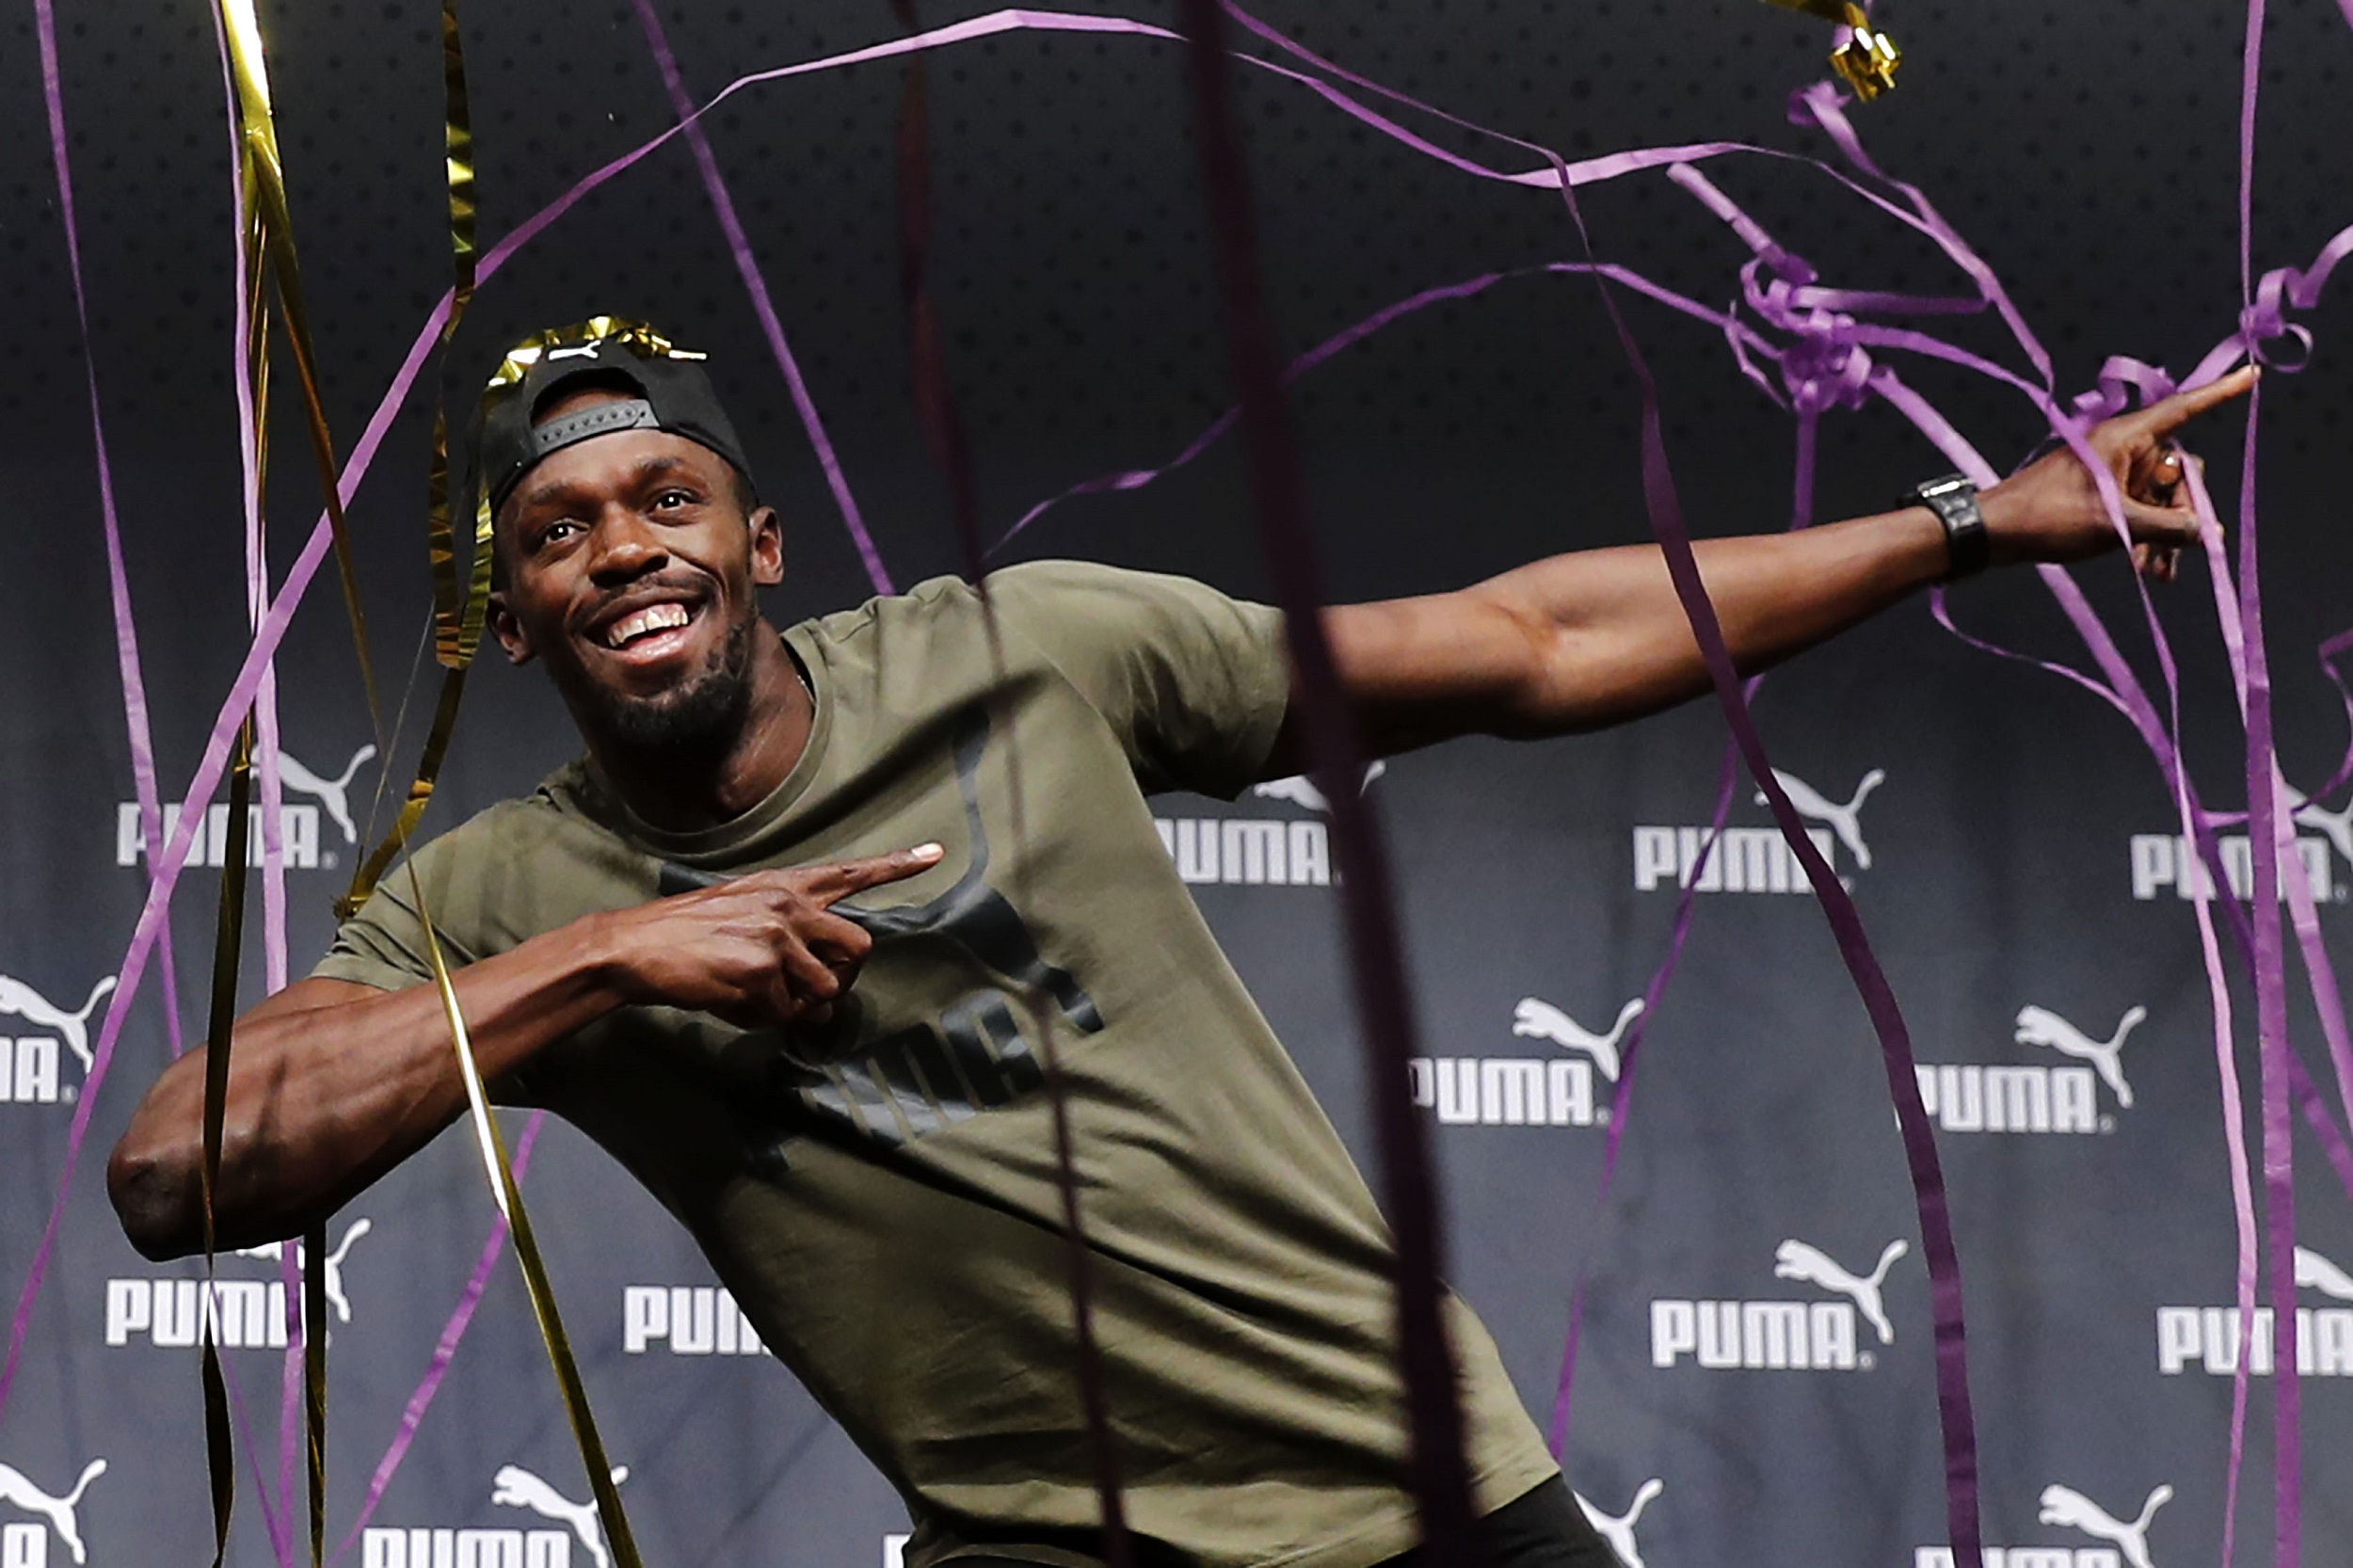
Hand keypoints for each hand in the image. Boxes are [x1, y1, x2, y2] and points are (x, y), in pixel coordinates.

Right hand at [602, 844, 943, 1027]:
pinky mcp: (761, 972)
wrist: (636, 946)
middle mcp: (789, 906)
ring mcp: (778, 938)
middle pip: (858, 948)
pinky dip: (762, 1019)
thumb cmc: (687, 931)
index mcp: (786, 885)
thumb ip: (789, 926)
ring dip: (796, 1006)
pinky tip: (733, 1004)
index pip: (852, 873)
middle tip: (813, 992)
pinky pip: (784, 1014)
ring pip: (823, 991)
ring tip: (755, 997)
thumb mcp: (743, 906)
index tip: (938, 853)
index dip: (897, 865)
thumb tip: (824, 978)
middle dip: (843, 977)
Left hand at [1976, 365, 2255, 581]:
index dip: (2220, 393)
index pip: (2184, 409)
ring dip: (2164, 533)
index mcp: (2126, 438)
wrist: (1995, 533)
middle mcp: (2123, 448)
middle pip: (2179, 470)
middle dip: (2184, 511)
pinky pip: (2139, 508)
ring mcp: (2112, 471)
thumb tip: (2206, 531)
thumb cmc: (2048, 518)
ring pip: (2159, 496)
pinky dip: (2145, 535)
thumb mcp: (2115, 524)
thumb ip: (2167, 527)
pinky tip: (2145, 569)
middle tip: (2179, 551)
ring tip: (2157, 573)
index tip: (2252, 373)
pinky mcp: (2101, 493)